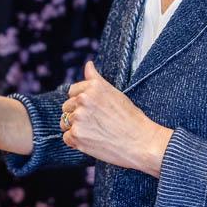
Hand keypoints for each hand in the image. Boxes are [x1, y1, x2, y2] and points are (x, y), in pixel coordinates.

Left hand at [60, 61, 172, 177]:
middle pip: (66, 107)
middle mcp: (83, 99)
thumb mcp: (114, 93)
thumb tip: (88, 64)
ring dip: (75, 128)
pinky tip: (92, 142)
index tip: (93, 110)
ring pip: (64, 122)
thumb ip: (96, 79)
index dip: (81, 102)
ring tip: (94, 132)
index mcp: (92, 87)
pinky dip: (76, 142)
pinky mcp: (77, 135)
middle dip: (76, 115)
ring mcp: (78, 118)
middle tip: (96, 123)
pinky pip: (67, 138)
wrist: (142, 143)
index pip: (72, 91)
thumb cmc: (131, 118)